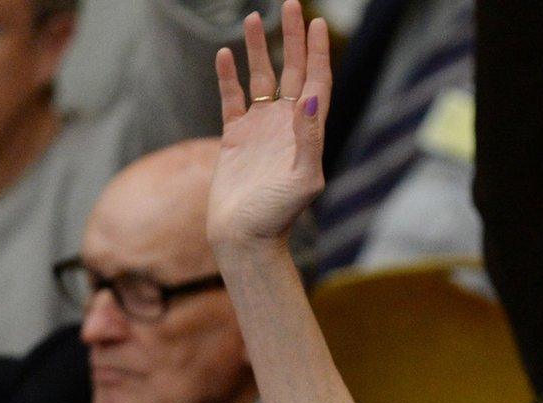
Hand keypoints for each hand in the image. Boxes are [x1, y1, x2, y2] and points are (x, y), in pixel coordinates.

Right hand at [208, 0, 331, 256]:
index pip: (316, 82)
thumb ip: (309, 140)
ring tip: (253, 17)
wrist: (244, 238)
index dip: (318, 53)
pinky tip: (224, 54)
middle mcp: (286, 125)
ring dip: (259, 49)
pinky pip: (231, 98)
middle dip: (292, 38)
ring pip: (261, 78)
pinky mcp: (235, 137)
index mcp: (307, 132)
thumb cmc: (277, 216)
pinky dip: (228, 76)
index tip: (317, 23)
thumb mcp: (303, 180)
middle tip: (290, 4)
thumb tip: (309, 98)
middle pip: (291, 71)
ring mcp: (261, 129)